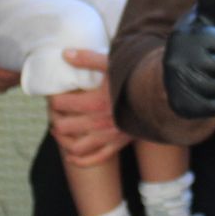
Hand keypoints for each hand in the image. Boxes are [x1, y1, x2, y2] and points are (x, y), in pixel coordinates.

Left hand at [48, 50, 131, 166]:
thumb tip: (64, 53)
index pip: (62, 104)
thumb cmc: (136, 79)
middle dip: (54, 119)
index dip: (53, 100)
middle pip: (64, 127)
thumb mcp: (111, 64)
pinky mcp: (117, 145)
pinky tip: (71, 156)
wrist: (161, 97)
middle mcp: (99, 122)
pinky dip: (80, 161)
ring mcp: (108, 137)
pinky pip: (95, 159)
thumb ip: (87, 59)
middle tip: (53, 113)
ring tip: (58, 131)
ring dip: (62, 141)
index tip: (53, 97)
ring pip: (75, 147)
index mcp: (95, 102)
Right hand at [163, 0, 214, 118]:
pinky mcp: (183, 106)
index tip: (209, 42)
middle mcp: (175, 60)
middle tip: (208, 61)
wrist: (172, 79)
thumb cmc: (197, 41)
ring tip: (205, 76)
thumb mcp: (203, 17)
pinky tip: (202, 93)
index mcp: (182, 36)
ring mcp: (177, 85)